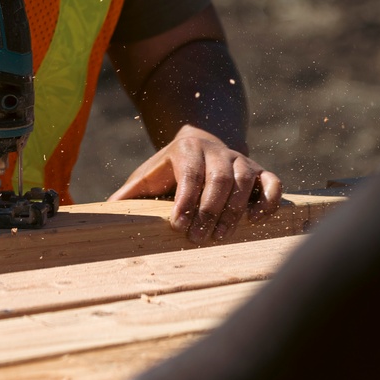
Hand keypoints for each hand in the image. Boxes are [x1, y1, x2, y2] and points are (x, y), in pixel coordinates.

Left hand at [109, 125, 281, 244]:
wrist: (202, 141)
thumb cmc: (171, 168)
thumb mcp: (150, 174)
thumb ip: (132, 192)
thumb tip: (106, 209)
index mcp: (188, 148)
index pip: (190, 174)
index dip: (185, 201)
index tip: (178, 225)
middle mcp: (218, 151)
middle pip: (220, 179)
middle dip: (209, 210)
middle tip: (198, 238)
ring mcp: (242, 160)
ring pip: (245, 181)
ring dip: (235, 210)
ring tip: (221, 235)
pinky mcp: (260, 171)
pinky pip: (273, 183)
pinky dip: (268, 201)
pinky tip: (255, 220)